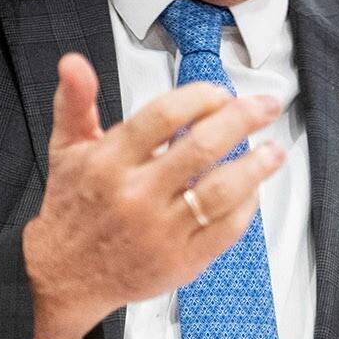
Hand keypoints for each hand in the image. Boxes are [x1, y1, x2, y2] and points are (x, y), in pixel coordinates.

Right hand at [23, 52, 284, 338]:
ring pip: (220, 191)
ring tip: (273, 150)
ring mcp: (161, 231)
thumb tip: (74, 63)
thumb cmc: (74, 208)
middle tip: (265, 106)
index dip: (199, 98)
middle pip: (200, 148)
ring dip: (255, 166)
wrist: (64, 276)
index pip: (163, 117)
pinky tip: (253, 189)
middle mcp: (136, 195)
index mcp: (110, 162)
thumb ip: (75, 102)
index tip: (219, 93)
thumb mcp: (66, 149)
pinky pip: (225, 230)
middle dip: (242, 119)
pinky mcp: (180, 260)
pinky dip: (246, 206)